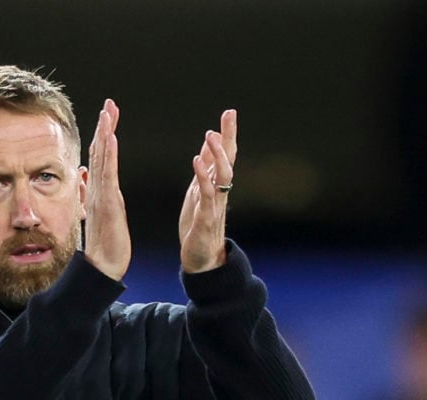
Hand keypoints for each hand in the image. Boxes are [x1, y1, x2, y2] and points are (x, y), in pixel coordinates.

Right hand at [84, 99, 130, 280]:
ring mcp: (100, 196)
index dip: (104, 136)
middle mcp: (97, 191)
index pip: (101, 159)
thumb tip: (87, 182)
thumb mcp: (102, 218)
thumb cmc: (105, 248)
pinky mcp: (106, 205)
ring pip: (102, 159)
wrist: (102, 269)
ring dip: (105, 134)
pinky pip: (107, 175)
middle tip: (110, 104)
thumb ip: (95, 198)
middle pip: (100, 153)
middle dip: (105, 127)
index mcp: (98, 193)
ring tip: (108, 112)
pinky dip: (108, 155)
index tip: (109, 115)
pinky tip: (111, 139)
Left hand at [179, 110, 237, 272]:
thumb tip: (209, 145)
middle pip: (229, 160)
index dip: (228, 134)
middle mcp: (220, 192)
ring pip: (223, 176)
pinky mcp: (206, 218)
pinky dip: (203, 177)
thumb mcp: (198, 192)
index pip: (226, 155)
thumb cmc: (199, 226)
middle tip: (229, 115)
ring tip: (211, 135)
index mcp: (216, 185)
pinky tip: (197, 161)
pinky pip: (206, 195)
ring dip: (218, 154)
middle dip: (229, 137)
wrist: (201, 260)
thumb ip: (205, 169)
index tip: (229, 112)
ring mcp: (215, 205)